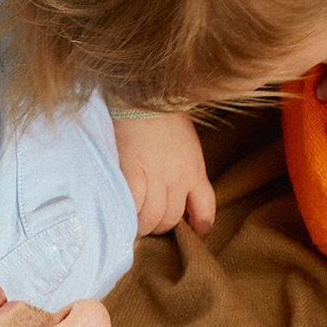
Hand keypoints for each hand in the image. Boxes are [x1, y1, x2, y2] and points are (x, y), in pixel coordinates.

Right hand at [113, 114, 215, 236]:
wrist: (144, 94)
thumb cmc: (162, 112)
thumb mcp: (186, 141)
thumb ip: (183, 165)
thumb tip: (172, 184)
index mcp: (195, 171)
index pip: (205, 210)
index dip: (199, 227)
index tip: (192, 233)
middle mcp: (179, 179)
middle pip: (172, 220)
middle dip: (160, 227)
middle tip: (147, 223)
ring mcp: (156, 178)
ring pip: (152, 219)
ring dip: (141, 225)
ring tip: (132, 222)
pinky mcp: (132, 174)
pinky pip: (133, 207)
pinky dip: (127, 215)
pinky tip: (122, 215)